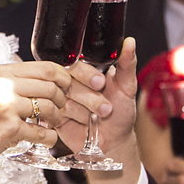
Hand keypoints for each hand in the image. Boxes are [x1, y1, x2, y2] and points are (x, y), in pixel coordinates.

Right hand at [0, 61, 72, 169]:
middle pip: (50, 87)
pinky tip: (47, 139)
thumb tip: (49, 79)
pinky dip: (49, 137)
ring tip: (52, 124)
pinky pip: (41, 132)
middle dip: (62, 99)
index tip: (67, 86)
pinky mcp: (10, 128)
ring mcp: (7, 106)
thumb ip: (15, 81)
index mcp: (1, 72)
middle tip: (60, 109)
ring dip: (57, 118)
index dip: (63, 77)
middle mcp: (4, 85)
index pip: (44, 67)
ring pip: (49, 108)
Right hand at [59, 39, 137, 160]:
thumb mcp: (127, 87)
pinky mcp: (53, 113)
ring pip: (61, 96)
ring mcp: (60, 96)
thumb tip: (130, 42)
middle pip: (66, 77)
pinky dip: (72, 118)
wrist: (113, 141)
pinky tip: (84, 123)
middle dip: (87, 94)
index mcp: (86, 68)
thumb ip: (126, 64)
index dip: (86, 72)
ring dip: (83, 109)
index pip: (76, 61)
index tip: (101, 83)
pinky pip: (54, 111)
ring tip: (97, 117)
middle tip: (105, 107)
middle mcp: (70, 80)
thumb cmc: (121, 113)